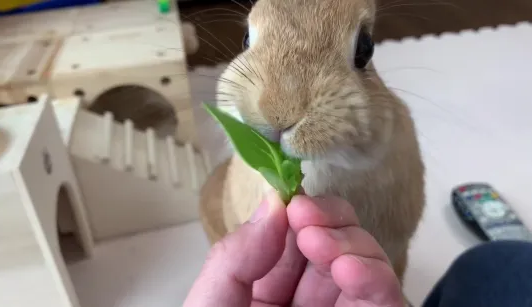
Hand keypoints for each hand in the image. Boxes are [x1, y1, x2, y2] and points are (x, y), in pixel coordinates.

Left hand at [183, 191, 403, 306]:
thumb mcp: (213, 301)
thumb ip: (236, 256)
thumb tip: (274, 203)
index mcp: (267, 289)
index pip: (293, 238)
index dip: (300, 213)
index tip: (295, 201)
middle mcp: (308, 299)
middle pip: (335, 243)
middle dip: (329, 222)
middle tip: (308, 218)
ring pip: (365, 265)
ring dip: (353, 245)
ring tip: (325, 246)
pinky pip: (387, 300)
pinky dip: (377, 279)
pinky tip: (351, 268)